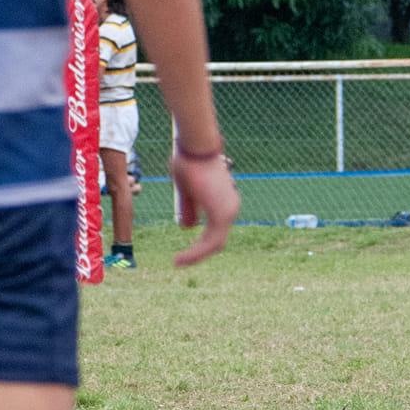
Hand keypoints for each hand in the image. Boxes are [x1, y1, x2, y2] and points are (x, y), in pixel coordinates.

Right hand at [169, 152, 239, 266]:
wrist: (197, 147)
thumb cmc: (190, 161)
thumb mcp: (187, 190)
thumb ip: (190, 209)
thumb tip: (188, 228)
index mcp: (224, 202)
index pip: (216, 231)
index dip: (201, 244)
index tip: (186, 252)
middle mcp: (231, 208)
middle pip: (217, 240)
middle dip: (199, 252)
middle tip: (181, 261)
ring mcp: (228, 212)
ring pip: (214, 244)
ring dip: (196, 255)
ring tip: (178, 262)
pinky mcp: (221, 214)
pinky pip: (210, 242)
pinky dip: (196, 252)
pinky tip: (181, 258)